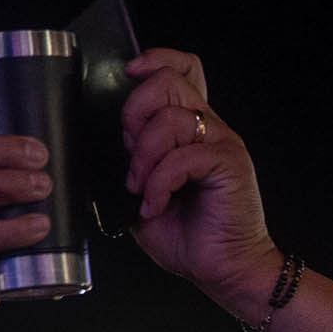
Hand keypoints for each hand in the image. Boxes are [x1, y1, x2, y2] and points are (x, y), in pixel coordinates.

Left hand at [120, 50, 282, 318]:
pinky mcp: (230, 165)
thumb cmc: (188, 236)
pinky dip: (160, 182)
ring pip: (172, 117)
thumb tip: (102, 144)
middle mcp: (211, 129)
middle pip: (170, 82)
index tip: (127, 76)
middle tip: (129, 152)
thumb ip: (130, 161)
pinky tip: (156, 205)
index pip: (183, 68)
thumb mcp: (142, 190)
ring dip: (144, 155)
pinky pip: (183, 156)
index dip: (154, 61)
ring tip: (141, 188)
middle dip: (134, 111)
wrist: (224, 270)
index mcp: (193, 129)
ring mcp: (223, 144)